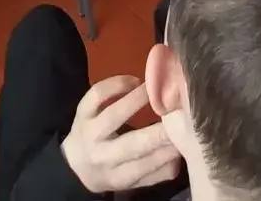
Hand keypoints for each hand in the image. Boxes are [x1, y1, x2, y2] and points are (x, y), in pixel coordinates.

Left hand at [62, 76, 181, 193]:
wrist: (76, 163)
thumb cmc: (113, 169)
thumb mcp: (134, 179)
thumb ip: (159, 171)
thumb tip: (180, 152)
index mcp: (117, 176)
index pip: (142, 167)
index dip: (164, 153)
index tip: (184, 139)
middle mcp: (101, 156)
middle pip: (130, 145)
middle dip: (156, 132)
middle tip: (178, 116)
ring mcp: (89, 132)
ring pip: (113, 115)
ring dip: (136, 100)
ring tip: (154, 90)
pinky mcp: (81, 113)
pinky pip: (96, 95)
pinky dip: (114, 85)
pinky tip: (133, 81)